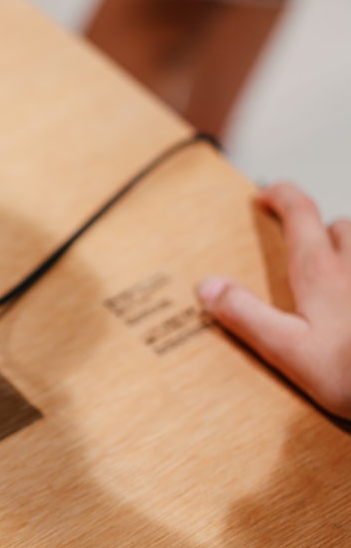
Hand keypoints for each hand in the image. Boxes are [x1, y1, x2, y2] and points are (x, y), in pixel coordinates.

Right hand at [198, 183, 350, 419]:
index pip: (299, 212)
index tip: (266, 196)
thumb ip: (245, 315)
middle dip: (321, 234)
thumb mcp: (287, 351)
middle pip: (339, 227)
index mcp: (320, 271)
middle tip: (306, 254)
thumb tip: (209, 286)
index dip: (280, 196)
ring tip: (341, 281)